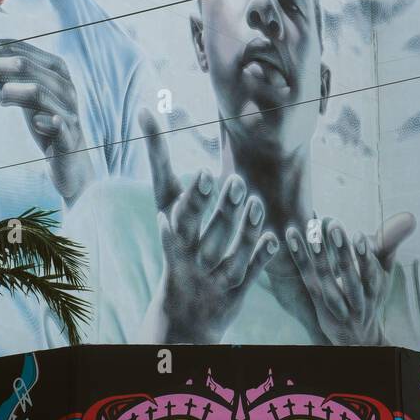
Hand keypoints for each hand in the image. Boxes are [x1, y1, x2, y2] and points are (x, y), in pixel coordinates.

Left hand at [0, 36, 91, 200]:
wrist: (70, 161)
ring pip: (38, 92)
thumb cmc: (44, 121)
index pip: (22, 49)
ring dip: (11, 91)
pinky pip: (58, 125)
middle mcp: (64, 85)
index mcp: (55, 70)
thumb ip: (4, 73)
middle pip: (25, 66)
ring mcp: (68, 110)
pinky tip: (35, 122)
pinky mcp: (69, 137)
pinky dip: (45, 121)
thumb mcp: (24, 93)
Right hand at [137, 109, 277, 343]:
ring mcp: (211, 275)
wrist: (181, 311)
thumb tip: (145, 109)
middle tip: (236, 181)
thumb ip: (158, 158)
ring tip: (255, 203)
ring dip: (244, 228)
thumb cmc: (175, 238)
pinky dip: (261, 257)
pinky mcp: (233, 292)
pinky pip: (250, 274)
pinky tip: (274, 238)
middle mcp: (188, 254)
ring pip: (230, 252)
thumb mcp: (165, 202)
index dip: (193, 196)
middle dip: (218, 209)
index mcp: (171, 230)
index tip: (205, 172)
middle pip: (201, 233)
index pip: (179, 211)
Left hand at [286, 212, 415, 345]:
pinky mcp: (317, 304)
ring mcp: (336, 306)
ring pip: (327, 282)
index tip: (359, 236)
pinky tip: (292, 236)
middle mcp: (357, 302)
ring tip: (312, 232)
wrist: (357, 339)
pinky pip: (307, 279)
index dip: (366, 257)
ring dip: (319, 256)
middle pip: (350, 279)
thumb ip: (390, 244)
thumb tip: (409, 217)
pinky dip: (300, 257)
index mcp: (375, 291)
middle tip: (333, 225)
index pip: (371, 275)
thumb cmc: (369, 296)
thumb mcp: (383, 273)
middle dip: (342, 253)